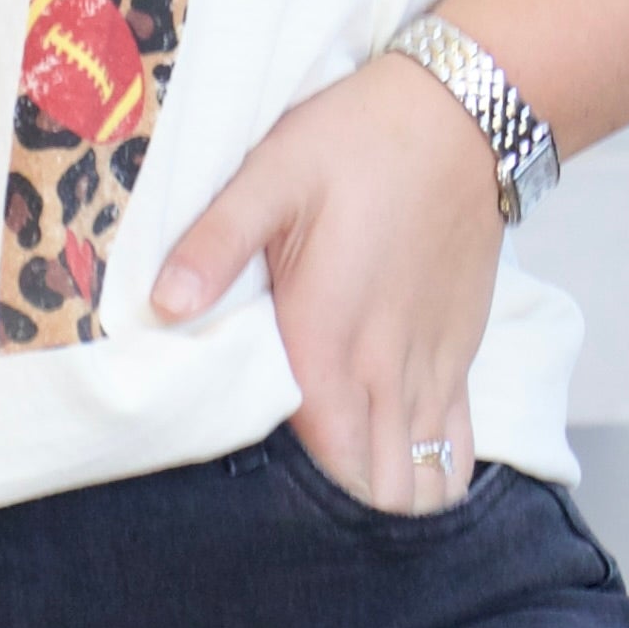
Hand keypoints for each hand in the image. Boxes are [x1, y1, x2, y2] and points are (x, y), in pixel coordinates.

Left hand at [154, 50, 504, 511]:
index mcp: (328, 340)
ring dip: (389, 495)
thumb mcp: (270, 176)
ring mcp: (432, 367)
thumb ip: (214, 246)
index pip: (323, 466)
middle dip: (344, 512)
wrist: (465, 115)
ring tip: (347, 497)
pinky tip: (404, 470)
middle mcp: (385, 369)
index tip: (260, 498)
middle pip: (376, 490)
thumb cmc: (358, 141)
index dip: (297, 499)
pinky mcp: (462, 352)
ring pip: (421, 479)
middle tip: (299, 506)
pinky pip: (458, 444)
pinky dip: (435, 471)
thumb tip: (163, 307)